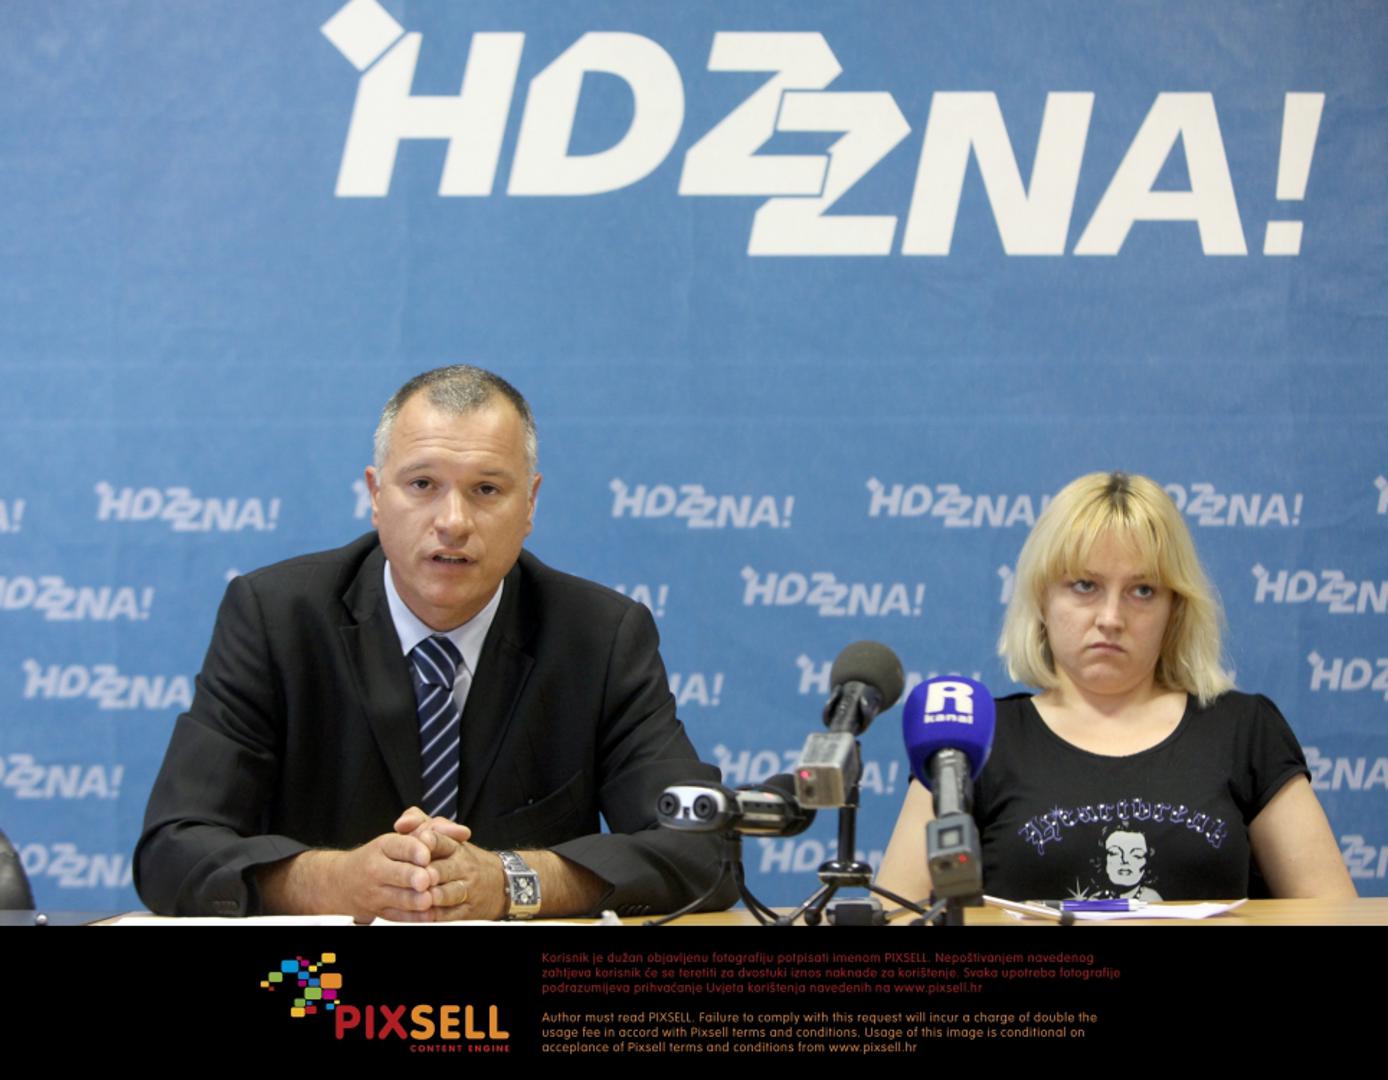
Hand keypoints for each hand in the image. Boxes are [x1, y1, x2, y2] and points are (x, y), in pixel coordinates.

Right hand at [258, 830, 439, 923]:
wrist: (343, 882)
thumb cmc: (381, 856)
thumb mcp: (401, 837)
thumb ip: (431, 828)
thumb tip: (462, 831)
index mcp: (384, 846)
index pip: (400, 845)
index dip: (413, 850)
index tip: (425, 855)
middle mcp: (377, 868)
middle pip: (397, 872)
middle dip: (412, 876)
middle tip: (426, 879)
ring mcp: (376, 892)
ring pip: (397, 897)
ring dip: (414, 900)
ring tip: (428, 899)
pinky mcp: (379, 912)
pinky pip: (398, 916)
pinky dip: (414, 917)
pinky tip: (428, 915)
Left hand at [393, 807, 507, 920]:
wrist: (499, 883)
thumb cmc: (463, 860)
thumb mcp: (448, 837)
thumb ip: (422, 825)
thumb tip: (402, 823)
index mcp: (455, 847)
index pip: (442, 840)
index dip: (431, 840)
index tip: (421, 839)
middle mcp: (462, 866)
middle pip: (446, 868)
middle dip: (433, 872)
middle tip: (422, 875)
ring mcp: (467, 889)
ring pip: (451, 892)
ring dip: (438, 895)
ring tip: (425, 897)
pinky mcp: (467, 911)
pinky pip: (452, 914)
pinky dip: (438, 916)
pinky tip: (425, 916)